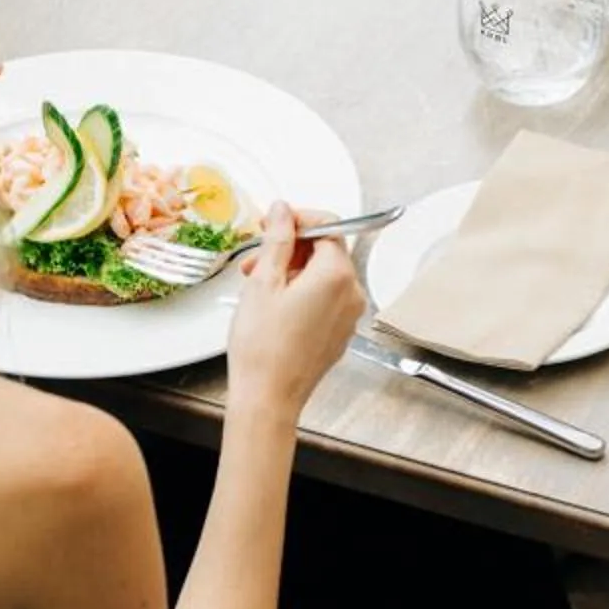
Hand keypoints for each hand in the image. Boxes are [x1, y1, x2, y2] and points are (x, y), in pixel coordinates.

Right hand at [223, 202, 364, 418]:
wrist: (268, 397)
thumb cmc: (263, 347)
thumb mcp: (263, 281)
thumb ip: (277, 239)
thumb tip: (283, 211)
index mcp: (336, 276)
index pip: (328, 226)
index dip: (299, 219)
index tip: (275, 221)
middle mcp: (351, 294)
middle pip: (326, 251)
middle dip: (290, 247)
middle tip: (257, 254)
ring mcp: (348, 316)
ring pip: (322, 275)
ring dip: (291, 270)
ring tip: (256, 281)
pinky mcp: (339, 333)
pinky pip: (324, 299)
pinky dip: (301, 291)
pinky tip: (272, 302)